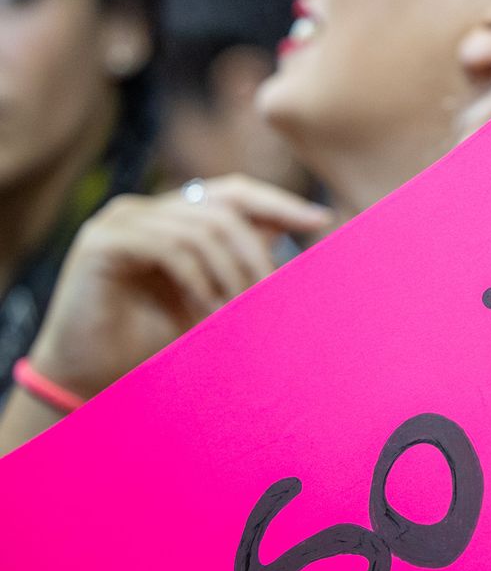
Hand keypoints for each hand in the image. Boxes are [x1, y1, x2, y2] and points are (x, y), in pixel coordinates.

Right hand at [28, 175, 331, 398]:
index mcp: (173, 215)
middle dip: (256, 253)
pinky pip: (169, 246)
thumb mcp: (212, 294)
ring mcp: (120, 220)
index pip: (235, 193)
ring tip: (237, 310)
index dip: (279, 202)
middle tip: (271, 293)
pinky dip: (198, 277)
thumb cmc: (152, 338)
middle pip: (225, 209)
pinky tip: (206, 307)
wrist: (91, 377)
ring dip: (230, 272)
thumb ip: (241, 262)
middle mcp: (145, 208)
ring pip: (202, 229)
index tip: (320, 221)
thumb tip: (302, 236)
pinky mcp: (101, 241)